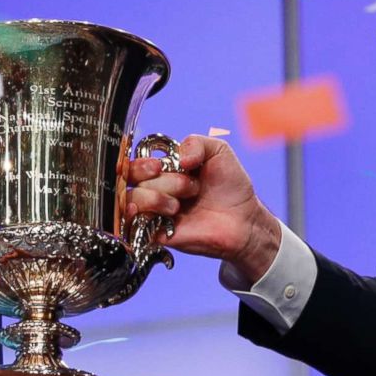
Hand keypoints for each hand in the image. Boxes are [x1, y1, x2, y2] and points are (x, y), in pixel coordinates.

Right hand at [123, 135, 281, 280]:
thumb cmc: (230, 187)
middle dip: (159, 180)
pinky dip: (135, 217)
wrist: (244, 219)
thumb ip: (196, 143)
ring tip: (178, 206)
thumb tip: (178, 158)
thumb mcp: (218, 151)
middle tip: (185, 185)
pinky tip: (150, 213)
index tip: (159, 166)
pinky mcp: (156, 233)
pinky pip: (132, 225)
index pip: (135, 163)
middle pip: (132, 180)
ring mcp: (155, 211)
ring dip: (156, 198)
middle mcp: (156, 189)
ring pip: (131, 200)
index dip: (141, 164)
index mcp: (165, 170)